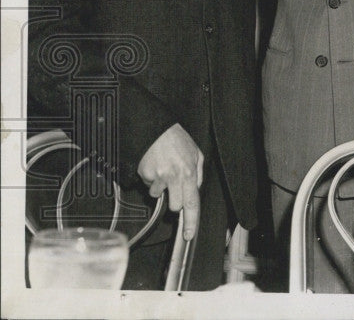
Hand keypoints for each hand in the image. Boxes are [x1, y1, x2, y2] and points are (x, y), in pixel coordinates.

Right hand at [137, 123, 203, 239]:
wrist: (156, 128)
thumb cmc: (177, 140)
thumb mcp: (196, 153)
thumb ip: (198, 173)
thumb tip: (196, 189)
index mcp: (189, 172)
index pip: (192, 203)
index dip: (191, 221)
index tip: (188, 234)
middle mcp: (175, 176)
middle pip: (174, 205)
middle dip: (174, 201)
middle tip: (174, 186)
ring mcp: (158, 176)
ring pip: (158, 195)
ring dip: (161, 187)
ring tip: (163, 169)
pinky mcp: (145, 174)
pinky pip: (148, 184)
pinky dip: (151, 177)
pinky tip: (155, 164)